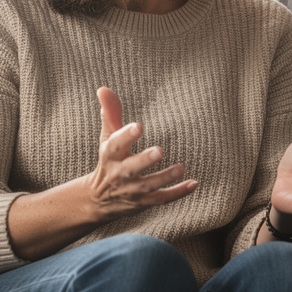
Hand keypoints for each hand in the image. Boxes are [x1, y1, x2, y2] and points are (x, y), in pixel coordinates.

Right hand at [86, 87, 196, 217]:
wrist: (97, 200)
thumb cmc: (109, 161)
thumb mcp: (107, 139)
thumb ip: (111, 114)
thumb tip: (104, 88)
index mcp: (110, 155)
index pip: (114, 145)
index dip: (125, 136)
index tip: (138, 126)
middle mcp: (120, 174)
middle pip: (131, 168)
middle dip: (144, 160)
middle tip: (159, 150)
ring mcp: (132, 190)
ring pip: (149, 186)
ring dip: (165, 178)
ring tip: (181, 168)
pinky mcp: (143, 203)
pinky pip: (161, 199)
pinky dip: (177, 193)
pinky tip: (194, 184)